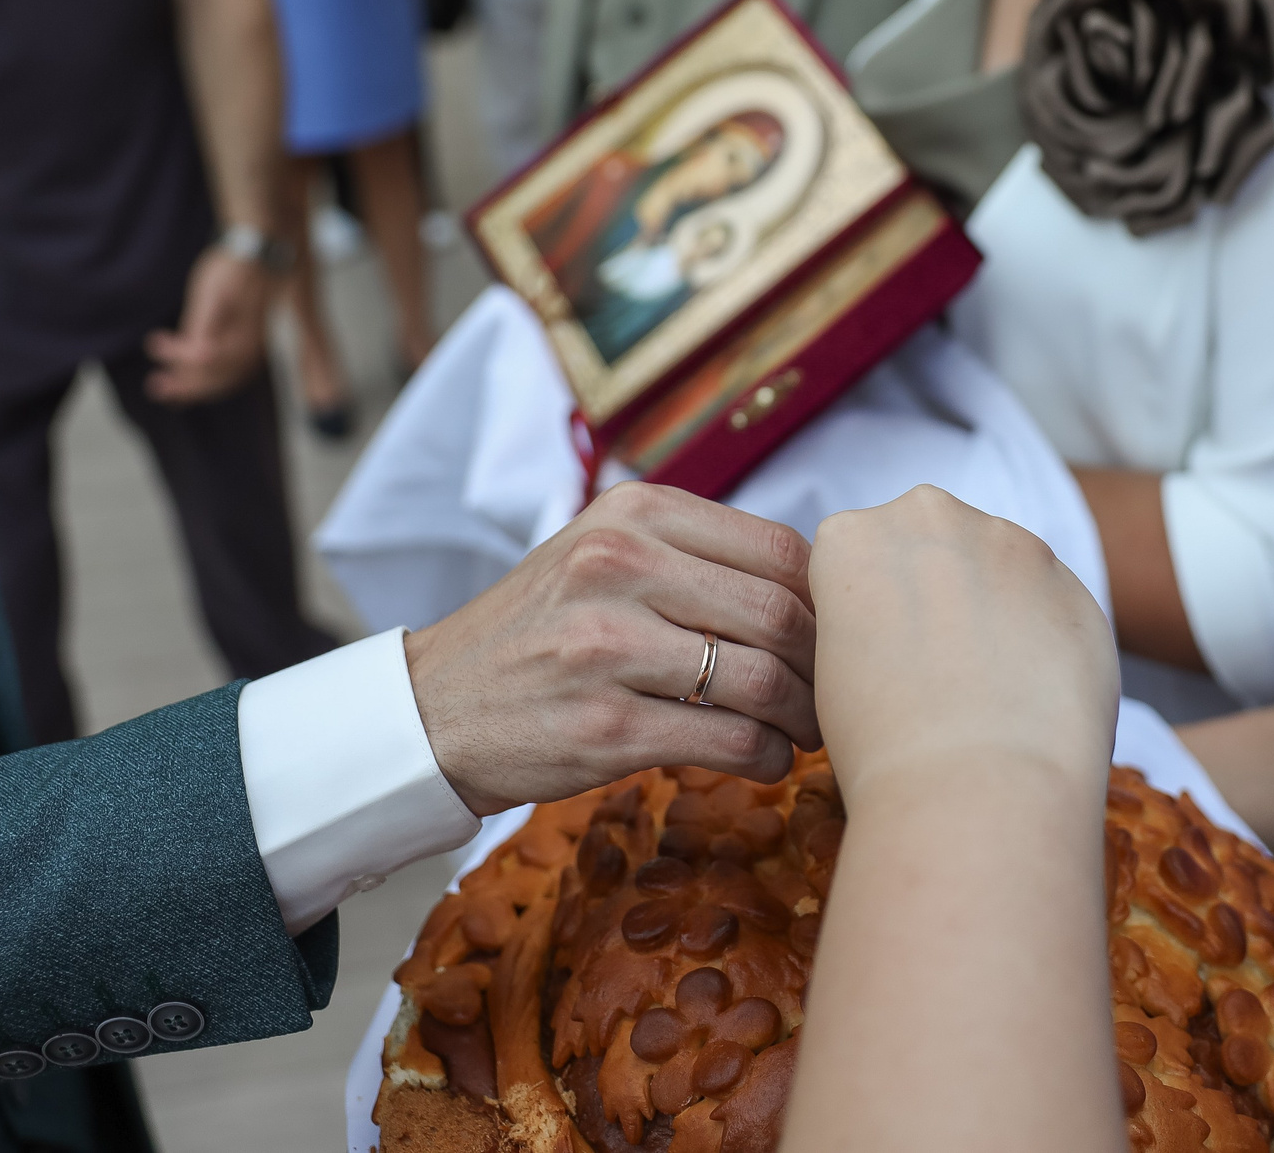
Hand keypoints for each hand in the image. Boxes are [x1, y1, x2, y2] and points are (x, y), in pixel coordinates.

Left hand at [143, 246, 269, 403]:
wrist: (257, 252)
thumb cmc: (232, 270)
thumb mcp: (212, 294)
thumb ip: (203, 327)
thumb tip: (197, 356)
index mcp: (241, 339)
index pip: (204, 361)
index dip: (176, 355)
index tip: (154, 341)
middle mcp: (250, 351)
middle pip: (213, 379)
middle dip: (181, 385)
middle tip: (153, 385)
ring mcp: (251, 351)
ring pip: (221, 381)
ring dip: (192, 387)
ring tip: (165, 388)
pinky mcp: (248, 347)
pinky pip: (228, 375)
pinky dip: (208, 382)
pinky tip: (190, 377)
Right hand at [404, 482, 819, 814]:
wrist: (434, 707)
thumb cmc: (542, 630)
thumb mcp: (604, 554)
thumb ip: (696, 554)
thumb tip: (821, 589)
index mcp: (633, 512)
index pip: (778, 550)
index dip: (826, 602)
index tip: (839, 637)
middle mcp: (618, 566)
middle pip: (779, 615)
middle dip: (825, 665)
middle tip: (837, 694)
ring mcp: (608, 648)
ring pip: (761, 681)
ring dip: (802, 717)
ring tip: (804, 730)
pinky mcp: (605, 727)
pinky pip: (727, 741)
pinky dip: (766, 757)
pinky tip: (764, 759)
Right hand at [808, 486, 1117, 805]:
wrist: (974, 790)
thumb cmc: (880, 746)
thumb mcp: (831, 668)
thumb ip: (862, 615)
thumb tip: (900, 623)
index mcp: (851, 536)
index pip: (859, 558)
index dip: (872, 613)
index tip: (880, 659)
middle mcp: (929, 516)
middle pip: (932, 544)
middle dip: (936, 591)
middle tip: (936, 670)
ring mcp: (1009, 542)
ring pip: (998, 567)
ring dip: (995, 610)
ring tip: (988, 691)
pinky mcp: (1072, 580)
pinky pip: (1052, 605)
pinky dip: (1044, 641)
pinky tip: (1031, 696)